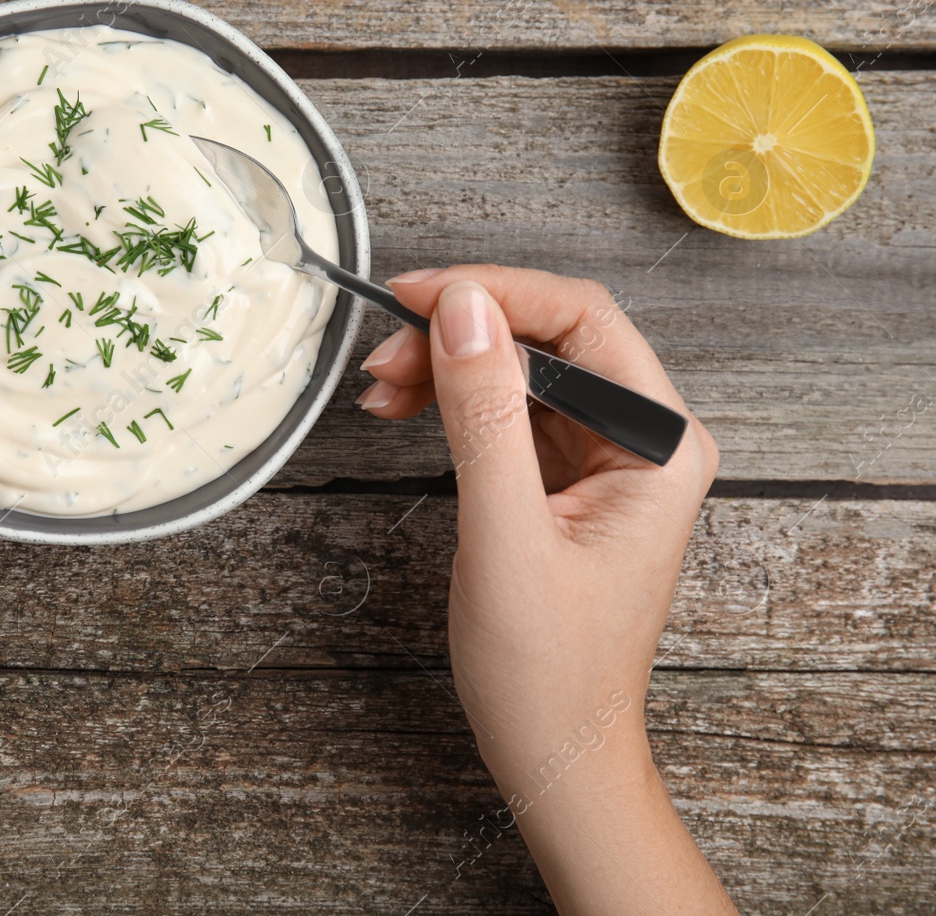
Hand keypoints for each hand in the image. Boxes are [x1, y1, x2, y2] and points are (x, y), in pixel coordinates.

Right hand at [358, 266, 733, 912]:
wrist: (552, 749)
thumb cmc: (546, 668)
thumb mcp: (506, 534)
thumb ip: (484, 413)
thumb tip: (462, 308)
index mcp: (660, 445)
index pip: (581, 319)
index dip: (495, 293)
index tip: (415, 296)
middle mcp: (642, 440)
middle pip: (546, 337)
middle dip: (460, 333)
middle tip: (384, 356)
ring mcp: (603, 458)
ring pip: (519, 368)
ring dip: (448, 365)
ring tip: (382, 389)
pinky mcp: (564, 479)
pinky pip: (507, 409)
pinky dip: (453, 401)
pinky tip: (408, 408)